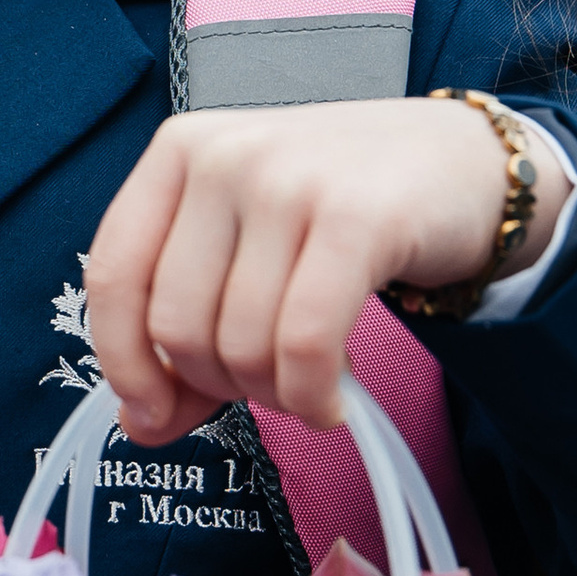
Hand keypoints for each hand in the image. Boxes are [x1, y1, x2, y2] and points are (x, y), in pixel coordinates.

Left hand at [86, 96, 556, 440]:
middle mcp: (224, 155)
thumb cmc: (342, 210)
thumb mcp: (247, 248)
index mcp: (178, 151)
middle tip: (265, 384)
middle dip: (218, 384)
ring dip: (275, 395)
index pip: (113, 274)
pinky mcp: (356, 218)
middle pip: (176, 322)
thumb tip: (139, 425)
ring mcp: (289, 180)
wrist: (462, 164)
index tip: (149, 415)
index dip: (123, 362)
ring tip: (308, 384)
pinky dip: (312, 396)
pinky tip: (332, 403)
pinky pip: (304, 343)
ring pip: (240, 342)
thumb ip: (184, 330)